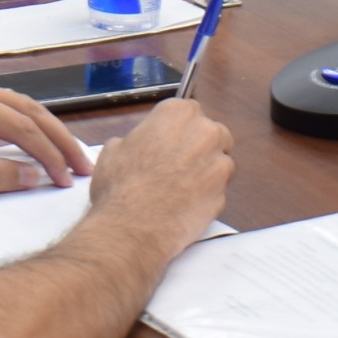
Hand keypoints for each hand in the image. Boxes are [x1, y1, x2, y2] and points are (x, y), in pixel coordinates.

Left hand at [0, 77, 90, 192]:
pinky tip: (36, 142)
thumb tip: (32, 177)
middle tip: (84, 169)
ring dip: (45, 130)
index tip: (66, 182)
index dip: (48, 155)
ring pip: (17, 105)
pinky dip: (25, 125)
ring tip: (69, 158)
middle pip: (28, 109)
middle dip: (59, 139)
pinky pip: (1, 108)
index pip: (21, 126)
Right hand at [83, 98, 230, 244]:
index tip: (172, 138)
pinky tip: (186, 204)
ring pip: (222, 162)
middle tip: (180, 162)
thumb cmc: (121, 187)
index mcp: (177, 114)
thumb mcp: (114, 149)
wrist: (132, 228)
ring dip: (208, 170)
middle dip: (202, 145)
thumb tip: (138, 145)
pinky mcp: (223, 195)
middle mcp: (203, 134)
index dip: (180, 127)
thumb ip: (136, 139)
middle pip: (214, 133)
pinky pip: (219, 190)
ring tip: (183, 186)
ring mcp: (217, 165)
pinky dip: (207, 195)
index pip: (189, 109)